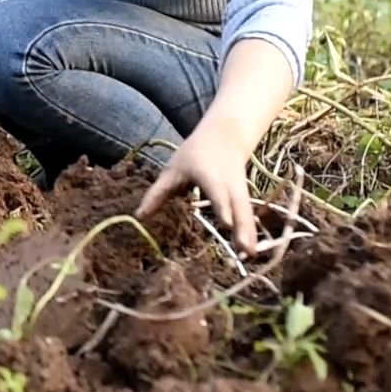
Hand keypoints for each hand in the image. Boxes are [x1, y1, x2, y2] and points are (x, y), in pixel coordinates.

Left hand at [136, 119, 259, 254]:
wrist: (225, 136)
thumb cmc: (195, 154)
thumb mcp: (174, 169)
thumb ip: (158, 193)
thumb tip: (139, 217)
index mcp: (210, 175)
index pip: (218, 193)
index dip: (223, 207)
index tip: (227, 224)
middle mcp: (229, 184)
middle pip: (239, 206)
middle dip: (243, 227)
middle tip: (246, 250)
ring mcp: (240, 190)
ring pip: (246, 213)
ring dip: (249, 234)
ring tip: (250, 255)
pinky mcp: (245, 198)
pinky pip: (248, 216)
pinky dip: (250, 232)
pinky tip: (251, 251)